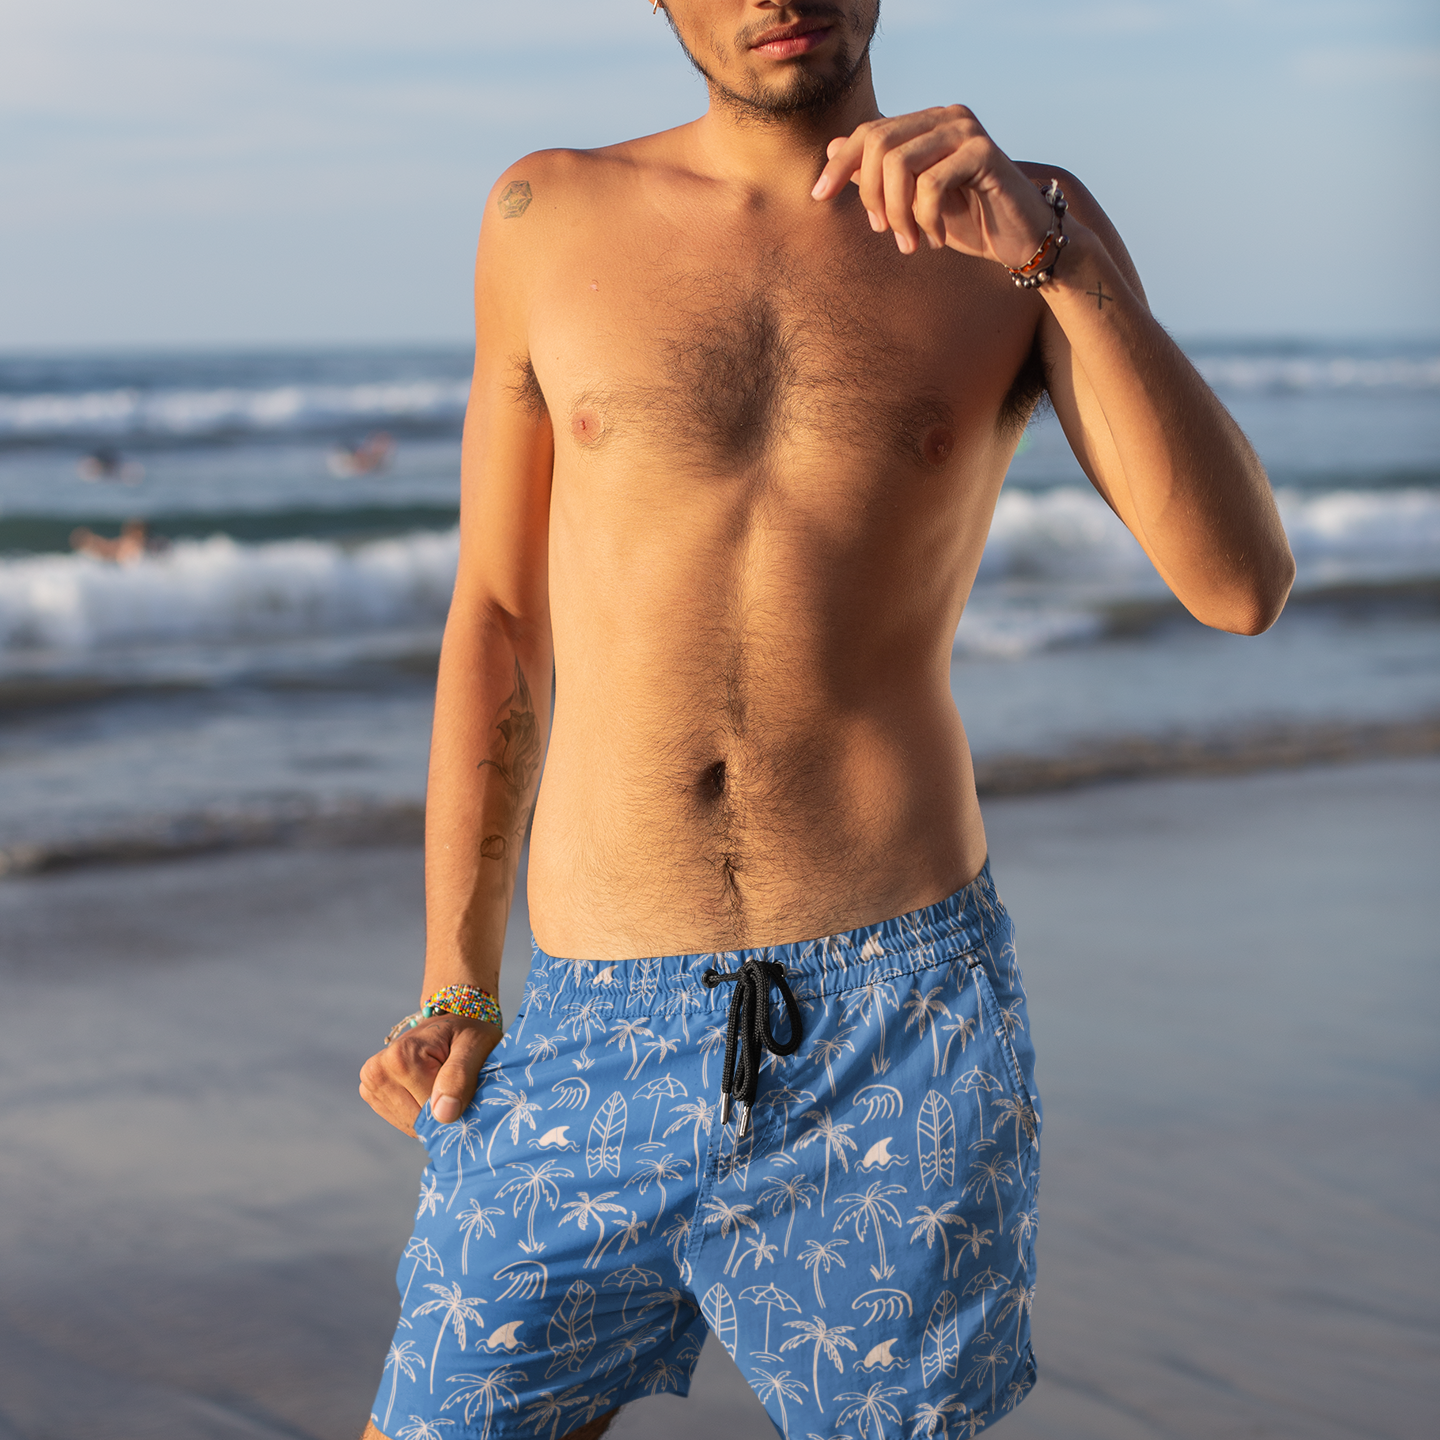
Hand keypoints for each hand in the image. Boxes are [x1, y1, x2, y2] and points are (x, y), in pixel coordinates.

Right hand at [359, 1013, 501, 1135]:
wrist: (449, 1021)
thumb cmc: (466, 1031)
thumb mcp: (475, 1045)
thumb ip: (460, 1076)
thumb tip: (443, 1115)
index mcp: (400, 1057)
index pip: (430, 1110)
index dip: (455, 1104)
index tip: (467, 1082)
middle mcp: (377, 1071)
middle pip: (417, 1119)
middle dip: (443, 1111)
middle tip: (458, 1083)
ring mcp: (370, 1084)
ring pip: (410, 1124)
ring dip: (432, 1114)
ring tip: (443, 1085)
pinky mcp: (372, 1093)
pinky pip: (404, 1122)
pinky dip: (421, 1114)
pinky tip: (429, 1091)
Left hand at [811, 105, 1054, 267]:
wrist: (1020, 240)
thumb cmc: (968, 221)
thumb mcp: (912, 201)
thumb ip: (878, 175)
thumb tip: (832, 148)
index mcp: (927, 124)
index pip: (869, 132)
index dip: (839, 164)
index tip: (819, 197)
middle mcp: (946, 117)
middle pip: (878, 144)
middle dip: (871, 195)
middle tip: (884, 232)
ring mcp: (966, 130)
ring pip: (900, 164)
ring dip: (898, 214)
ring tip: (911, 243)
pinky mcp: (984, 152)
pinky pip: (931, 183)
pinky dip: (926, 219)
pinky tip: (936, 240)